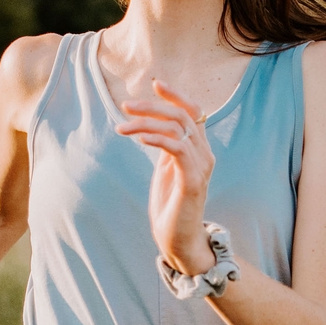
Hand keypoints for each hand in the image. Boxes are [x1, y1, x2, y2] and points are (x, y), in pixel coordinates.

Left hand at [116, 78, 214, 275]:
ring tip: (121, 128)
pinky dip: (158, 139)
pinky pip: (178, 149)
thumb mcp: (167, 170)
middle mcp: (205, 155)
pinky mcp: (194, 181)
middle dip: (151, 106)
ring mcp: (201, 168)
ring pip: (177, 129)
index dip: (176, 95)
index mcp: (198, 150)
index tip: (155, 83)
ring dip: (145, 123)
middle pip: (183, 115)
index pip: (193, 112)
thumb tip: (154, 127)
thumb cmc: (171, 206)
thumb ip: (167, 148)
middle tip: (125, 106)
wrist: (178, 240)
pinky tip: (139, 138)